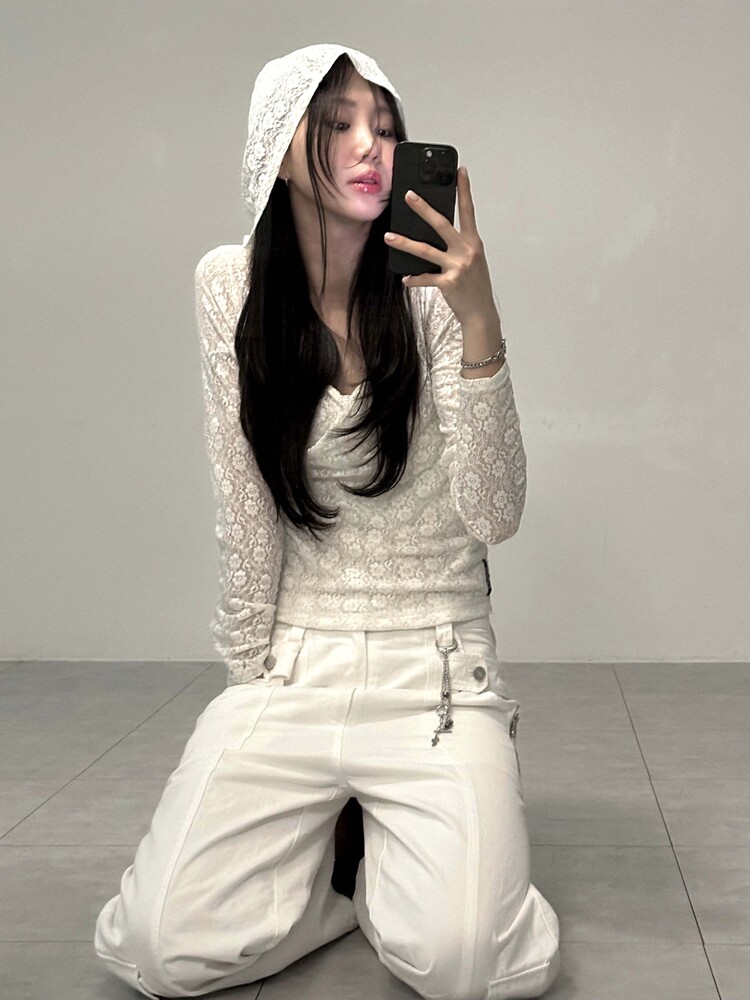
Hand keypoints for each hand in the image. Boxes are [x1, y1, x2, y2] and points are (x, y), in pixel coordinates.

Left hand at [383, 165, 496, 324]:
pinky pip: (425, 278)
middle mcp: (466, 251)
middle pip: (441, 224)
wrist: (480, 313)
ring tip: (388, 237)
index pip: (468, 211)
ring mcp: (457, 267)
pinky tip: (405, 279)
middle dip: (423, 209)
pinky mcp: (448, 283)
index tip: (459, 171)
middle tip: (408, 195)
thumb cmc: (475, 285)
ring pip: (426, 251)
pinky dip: (413, 279)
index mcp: (473, 242)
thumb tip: (433, 234)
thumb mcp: (472, 260)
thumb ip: (458, 246)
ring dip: (404, 243)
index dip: (464, 190)